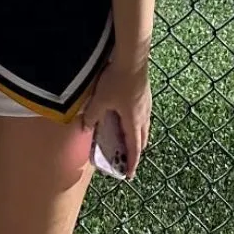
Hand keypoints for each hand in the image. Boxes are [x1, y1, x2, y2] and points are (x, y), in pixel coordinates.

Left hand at [80, 58, 150, 180]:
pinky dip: (138, 125)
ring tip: (129, 142)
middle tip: (127, 160)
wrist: (132, 58)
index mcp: (133, 121)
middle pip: (142, 140)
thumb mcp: (100, 100)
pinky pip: (144, 117)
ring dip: (138, 138)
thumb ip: (92, 116)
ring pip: (145, 128)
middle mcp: (143, 116)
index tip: (129, 175)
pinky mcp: (146, 95)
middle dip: (135, 152)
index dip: (131, 163)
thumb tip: (86, 129)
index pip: (133, 148)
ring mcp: (147, 105)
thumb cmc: (116, 80)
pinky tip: (131, 119)